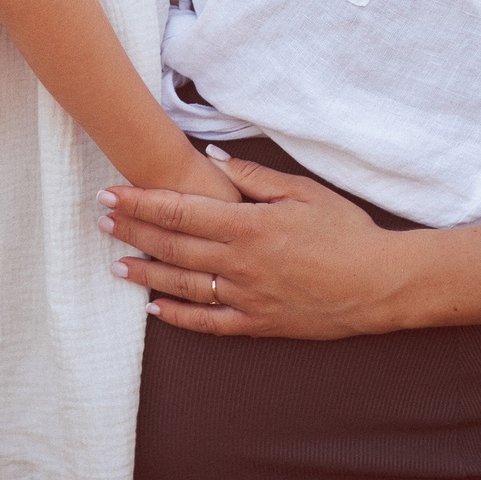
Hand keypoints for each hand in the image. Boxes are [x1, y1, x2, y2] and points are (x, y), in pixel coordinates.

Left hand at [98, 148, 415, 338]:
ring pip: (183, 285)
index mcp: (249, 226)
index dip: (141, 201)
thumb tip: (214, 156)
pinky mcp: (259, 323)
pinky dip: (179, 317)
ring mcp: (247, 297)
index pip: (180, 211)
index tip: (112, 193)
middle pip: (172, 246)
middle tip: (100, 219)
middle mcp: (240, 264)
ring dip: (145, 274)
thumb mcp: (303, 191)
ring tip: (115, 264)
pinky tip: (155, 310)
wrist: (380, 284)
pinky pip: (210, 323)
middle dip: (132, 231)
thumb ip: (254, 176)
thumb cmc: (346, 231)